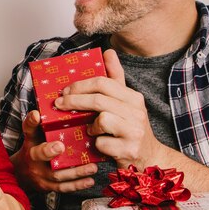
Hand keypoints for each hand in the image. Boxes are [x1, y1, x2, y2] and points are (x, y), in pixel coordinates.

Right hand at [11, 110, 96, 191]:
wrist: (21, 175)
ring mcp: (40, 176)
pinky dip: (77, 185)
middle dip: (50, 151)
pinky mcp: (48, 187)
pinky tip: (90, 180)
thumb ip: (35, 124)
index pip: (29, 132)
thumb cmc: (32, 151)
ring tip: (91, 167)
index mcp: (30, 144)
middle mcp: (33, 161)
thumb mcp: (31, 137)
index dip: (31, 123)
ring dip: (75, 172)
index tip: (36, 115)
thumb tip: (39, 110)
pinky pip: (63, 187)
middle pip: (40, 156)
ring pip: (56, 175)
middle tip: (61, 146)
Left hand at [54, 49, 162, 169]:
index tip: (65, 91)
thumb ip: (116, 79)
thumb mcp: (126, 103)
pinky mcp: (128, 150)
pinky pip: (102, 143)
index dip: (80, 85)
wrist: (149, 158)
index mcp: (134, 98)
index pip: (103, 83)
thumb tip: (108, 52)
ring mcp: (134, 131)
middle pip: (98, 100)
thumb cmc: (130, 129)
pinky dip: (97, 145)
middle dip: (74, 101)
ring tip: (91, 130)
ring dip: (90, 126)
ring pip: (102, 119)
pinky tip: (101, 145)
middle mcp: (137, 112)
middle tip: (59, 104)